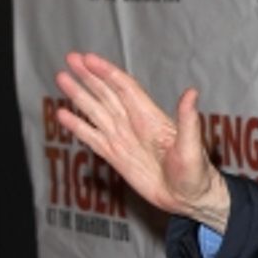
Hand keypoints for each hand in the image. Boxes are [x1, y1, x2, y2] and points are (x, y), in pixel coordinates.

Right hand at [55, 52, 231, 229]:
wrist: (188, 199)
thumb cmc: (196, 174)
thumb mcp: (192, 147)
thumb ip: (188, 120)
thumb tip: (192, 93)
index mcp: (150, 118)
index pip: (124, 87)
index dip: (106, 72)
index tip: (88, 59)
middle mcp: (134, 123)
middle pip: (107, 93)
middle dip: (88, 76)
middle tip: (70, 58)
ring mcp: (123, 138)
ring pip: (96, 111)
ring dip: (79, 95)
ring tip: (61, 78)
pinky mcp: (116, 156)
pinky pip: (92, 137)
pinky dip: (77, 126)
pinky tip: (62, 115)